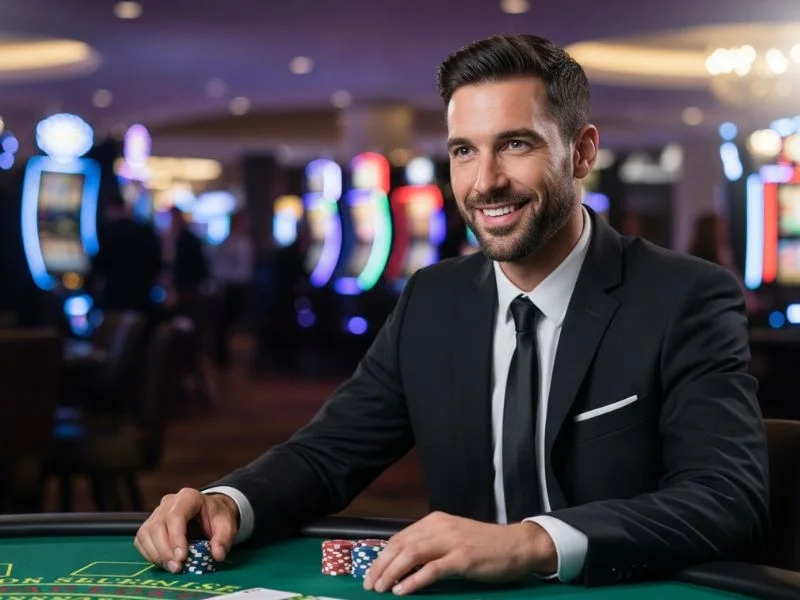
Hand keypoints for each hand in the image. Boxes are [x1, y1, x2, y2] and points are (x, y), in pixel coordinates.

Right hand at [134, 488, 238, 572]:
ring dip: (156, 555)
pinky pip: (142, 540)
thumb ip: (223, 539)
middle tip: (177, 568)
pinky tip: (164, 562)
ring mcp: (157, 513)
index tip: (182, 557)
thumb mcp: (227, 525)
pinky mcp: (150, 525)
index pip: (176, 516)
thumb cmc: (217, 516)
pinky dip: (150, 554)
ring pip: (146, 533)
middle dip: (165, 550)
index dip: (176, 538)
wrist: (209, 512)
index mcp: (189, 497)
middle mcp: (169, 502)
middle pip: (158, 525)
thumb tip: (217, 555)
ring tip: (173, 567)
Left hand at [362, 511, 555, 594]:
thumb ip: (431, 545)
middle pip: (401, 545)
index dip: (382, 556)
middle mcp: (440, 527)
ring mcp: (452, 542)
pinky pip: (432, 569)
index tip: (370, 574)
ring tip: (381, 588)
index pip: (400, 537)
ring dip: (392, 573)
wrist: (518, 545)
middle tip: (370, 585)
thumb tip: (403, 563)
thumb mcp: (453, 538)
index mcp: (435, 521)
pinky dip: (414, 580)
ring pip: (412, 554)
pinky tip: (402, 590)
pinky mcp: (463, 558)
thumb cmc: (485, 545)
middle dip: (381, 566)